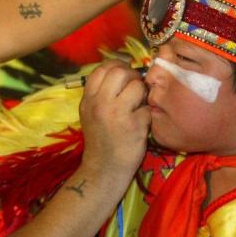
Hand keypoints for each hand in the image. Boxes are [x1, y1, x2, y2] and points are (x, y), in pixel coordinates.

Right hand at [77, 60, 150, 186]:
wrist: (104, 169)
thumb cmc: (101, 140)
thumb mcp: (91, 114)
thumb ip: (101, 94)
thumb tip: (123, 72)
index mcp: (88, 99)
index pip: (102, 69)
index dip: (117, 67)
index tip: (124, 76)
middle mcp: (100, 103)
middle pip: (120, 72)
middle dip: (133, 76)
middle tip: (135, 89)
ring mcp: (117, 114)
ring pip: (137, 86)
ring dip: (143, 94)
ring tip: (139, 106)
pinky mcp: (134, 126)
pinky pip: (147, 109)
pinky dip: (147, 115)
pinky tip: (141, 124)